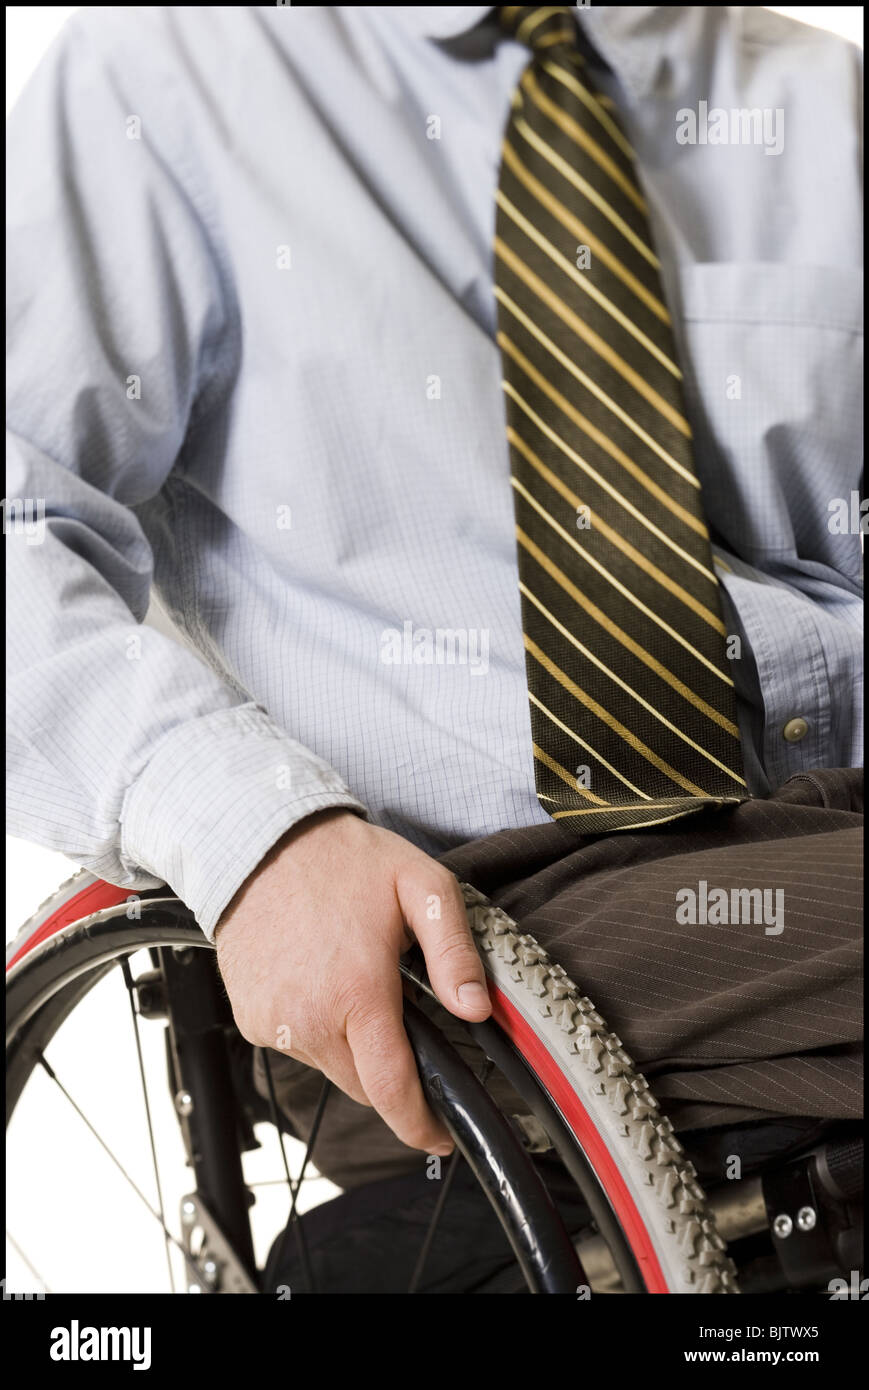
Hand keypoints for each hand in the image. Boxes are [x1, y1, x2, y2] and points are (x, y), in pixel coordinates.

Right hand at [215, 809, 491, 1154]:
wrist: (259, 842)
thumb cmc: (342, 859)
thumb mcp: (420, 886)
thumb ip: (454, 951)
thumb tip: (475, 1008)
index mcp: (356, 993)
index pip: (392, 1089)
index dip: (420, 1124)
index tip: (440, 1135)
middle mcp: (308, 1019)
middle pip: (363, 1083)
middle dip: (390, 1067)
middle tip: (399, 1013)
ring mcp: (272, 1022)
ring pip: (330, 1065)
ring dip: (350, 1042)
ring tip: (353, 980)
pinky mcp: (249, 1017)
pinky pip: (295, 1044)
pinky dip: (315, 1027)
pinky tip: (319, 979)